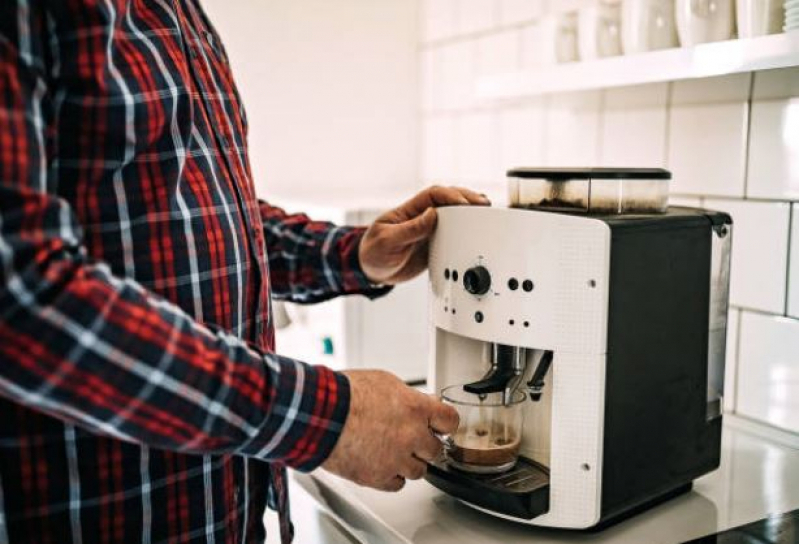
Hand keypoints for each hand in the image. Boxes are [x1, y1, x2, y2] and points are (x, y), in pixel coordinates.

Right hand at [322, 370, 458, 490]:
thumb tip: (420, 401)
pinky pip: (398, 484)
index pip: (450, 421)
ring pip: (419, 471)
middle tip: (413, 438)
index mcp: (416, 409)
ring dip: (410, 461)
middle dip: (426, 443)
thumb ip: (408, 396)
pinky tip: (383, 464)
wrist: (319, 415)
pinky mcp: (378, 477)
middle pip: (436, 449)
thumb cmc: (344, 394)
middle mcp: (411, 436)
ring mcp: (396, 460)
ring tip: (393, 451)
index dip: (445, 423)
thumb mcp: (384, 381)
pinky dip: (392, 476)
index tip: (440, 425)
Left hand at [359, 186, 489, 284]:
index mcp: (408, 211)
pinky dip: (466, 231)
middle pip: (448, 200)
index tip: (464, 203)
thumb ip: (410, 229)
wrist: (371, 271)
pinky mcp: (434, 244)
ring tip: (487, 212)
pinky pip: (453, 234)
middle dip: (466, 199)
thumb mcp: (387, 241)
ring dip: (469, 212)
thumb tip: (432, 215)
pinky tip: (478, 231)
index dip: (450, 196)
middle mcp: (421, 217)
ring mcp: (429, 230)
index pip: (433, 195)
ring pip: (453, 215)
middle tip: (483, 204)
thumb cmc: (373, 253)